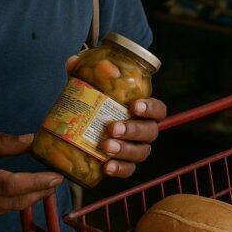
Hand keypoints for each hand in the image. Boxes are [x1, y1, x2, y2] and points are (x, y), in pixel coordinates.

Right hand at [0, 130, 63, 224]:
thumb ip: (1, 142)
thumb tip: (30, 140)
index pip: (12, 184)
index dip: (37, 182)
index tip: (56, 176)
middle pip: (16, 200)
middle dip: (41, 191)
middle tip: (58, 179)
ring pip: (11, 207)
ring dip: (31, 197)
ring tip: (46, 183)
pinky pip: (1, 210)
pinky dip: (16, 201)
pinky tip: (25, 190)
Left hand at [64, 54, 167, 178]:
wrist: (84, 130)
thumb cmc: (95, 104)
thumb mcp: (88, 87)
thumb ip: (82, 74)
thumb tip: (73, 60)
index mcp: (142, 110)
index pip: (159, 109)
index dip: (151, 108)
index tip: (134, 106)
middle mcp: (144, 130)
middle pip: (150, 132)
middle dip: (133, 130)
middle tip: (112, 128)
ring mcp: (135, 149)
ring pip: (141, 153)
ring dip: (125, 150)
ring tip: (105, 147)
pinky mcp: (124, 164)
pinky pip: (129, 170)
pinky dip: (119, 170)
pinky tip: (106, 167)